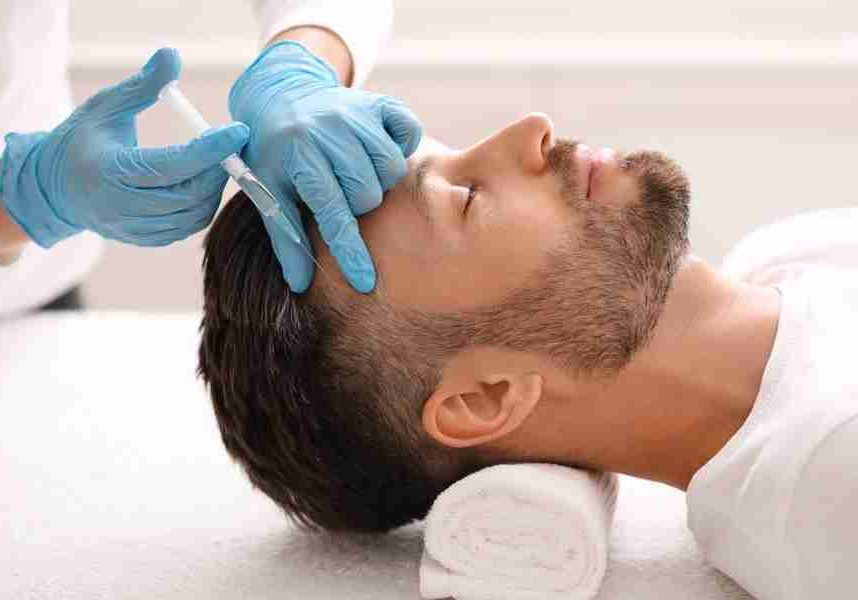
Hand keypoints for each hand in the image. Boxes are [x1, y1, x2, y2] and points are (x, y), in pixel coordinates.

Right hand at [0, 48, 249, 246]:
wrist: (54, 187)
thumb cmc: (83, 140)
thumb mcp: (106, 106)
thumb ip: (143, 85)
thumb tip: (172, 55)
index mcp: (109, 170)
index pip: (172, 165)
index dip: (211, 150)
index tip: (238, 131)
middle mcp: (119, 206)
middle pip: (187, 195)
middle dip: (216, 170)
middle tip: (229, 147)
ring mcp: (131, 228)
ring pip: (191, 216)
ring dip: (212, 189)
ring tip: (214, 164)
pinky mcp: (142, 240)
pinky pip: (185, 229)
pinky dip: (201, 207)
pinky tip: (200, 185)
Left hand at [229, 41, 421, 292]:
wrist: (282, 94)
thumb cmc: (275, 152)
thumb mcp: (269, 190)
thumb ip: (286, 236)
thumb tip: (299, 284)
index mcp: (298, 155)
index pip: (332, 213)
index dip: (350, 252)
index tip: (365, 282)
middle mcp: (329, 130)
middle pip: (369, 194)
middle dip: (359, 203)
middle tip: (341, 190)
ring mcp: (356, 111)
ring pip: (393, 167)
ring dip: (379, 178)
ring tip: (356, 171)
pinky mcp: (379, 101)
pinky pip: (410, 131)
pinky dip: (402, 144)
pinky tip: (378, 147)